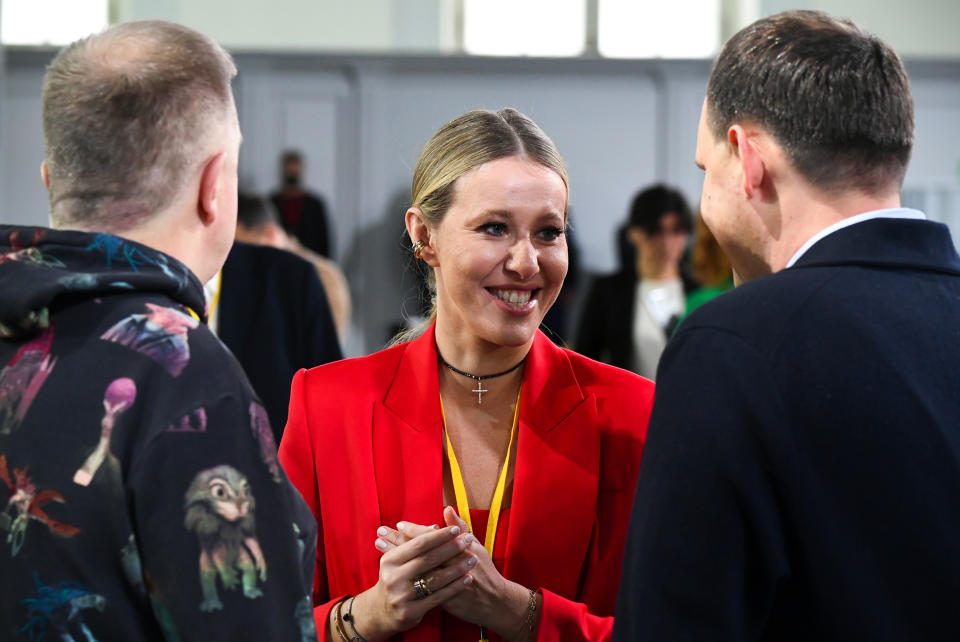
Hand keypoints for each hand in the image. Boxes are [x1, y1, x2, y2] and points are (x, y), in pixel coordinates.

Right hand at [348, 524, 475, 639]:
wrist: (382, 612)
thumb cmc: (396, 579)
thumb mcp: (398, 560)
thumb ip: (415, 543)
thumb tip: (435, 525)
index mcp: (390, 560)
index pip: (418, 544)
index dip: (439, 536)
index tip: (456, 530)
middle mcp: (393, 577)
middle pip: (428, 559)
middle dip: (451, 548)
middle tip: (468, 540)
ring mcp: (401, 596)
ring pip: (435, 578)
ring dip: (457, 567)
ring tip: (473, 559)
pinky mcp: (410, 612)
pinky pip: (438, 597)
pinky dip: (455, 587)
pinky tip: (467, 579)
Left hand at [377, 508, 532, 639]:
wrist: (493, 603)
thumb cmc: (484, 571)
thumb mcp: (476, 547)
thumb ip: (460, 528)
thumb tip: (448, 509)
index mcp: (459, 548)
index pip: (430, 536)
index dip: (413, 530)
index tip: (397, 524)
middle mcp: (449, 564)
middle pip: (417, 550)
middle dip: (396, 540)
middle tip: (379, 532)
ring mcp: (444, 582)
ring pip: (413, 565)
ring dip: (394, 555)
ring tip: (378, 545)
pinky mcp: (440, 597)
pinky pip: (418, 584)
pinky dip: (401, 573)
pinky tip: (390, 570)